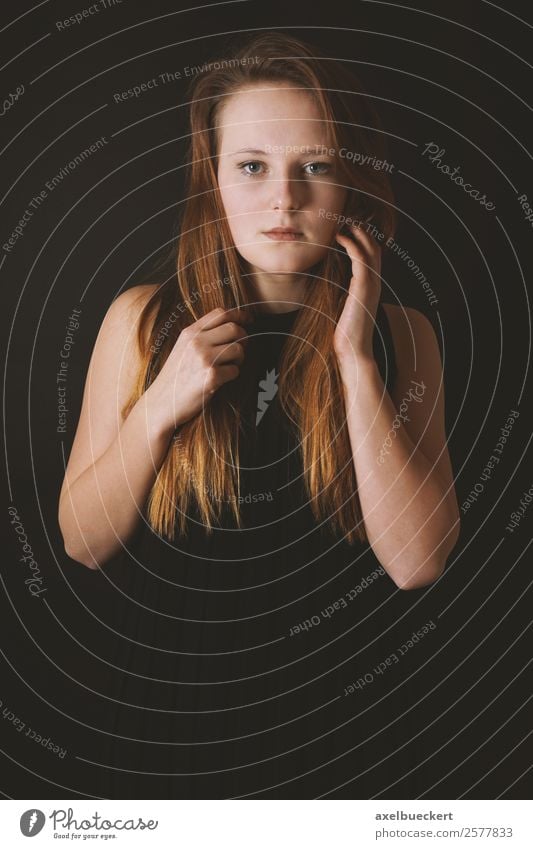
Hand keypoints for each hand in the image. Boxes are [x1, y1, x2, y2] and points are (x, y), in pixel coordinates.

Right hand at [144, 306, 249, 433]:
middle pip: (234, 329)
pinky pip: (235, 370)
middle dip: (244, 338)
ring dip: (240, 359)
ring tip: (229, 366)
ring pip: (238, 349)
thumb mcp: (182, 348)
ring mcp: (204, 359)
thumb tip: (231, 328)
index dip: (239, 315)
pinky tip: (221, 379)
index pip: (220, 313)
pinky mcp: (211, 377)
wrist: (161, 402)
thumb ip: (201, 336)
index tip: (248, 320)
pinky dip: (233, 375)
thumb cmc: (174, 378)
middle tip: (241, 349)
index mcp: (190, 333)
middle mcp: (197, 342)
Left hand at [333, 222, 381, 361]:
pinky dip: (352, 244)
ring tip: (342, 220)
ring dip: (357, 231)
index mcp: (370, 286)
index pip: (371, 253)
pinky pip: (361, 258)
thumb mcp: (342, 306)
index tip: (345, 225)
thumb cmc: (345, 332)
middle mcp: (375, 282)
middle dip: (361, 228)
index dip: (361, 237)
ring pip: (370, 248)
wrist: (353, 351)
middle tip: (344, 216)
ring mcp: (372, 284)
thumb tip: (329, 282)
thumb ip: (341, 291)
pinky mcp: (364, 288)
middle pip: (374, 245)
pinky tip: (339, 237)